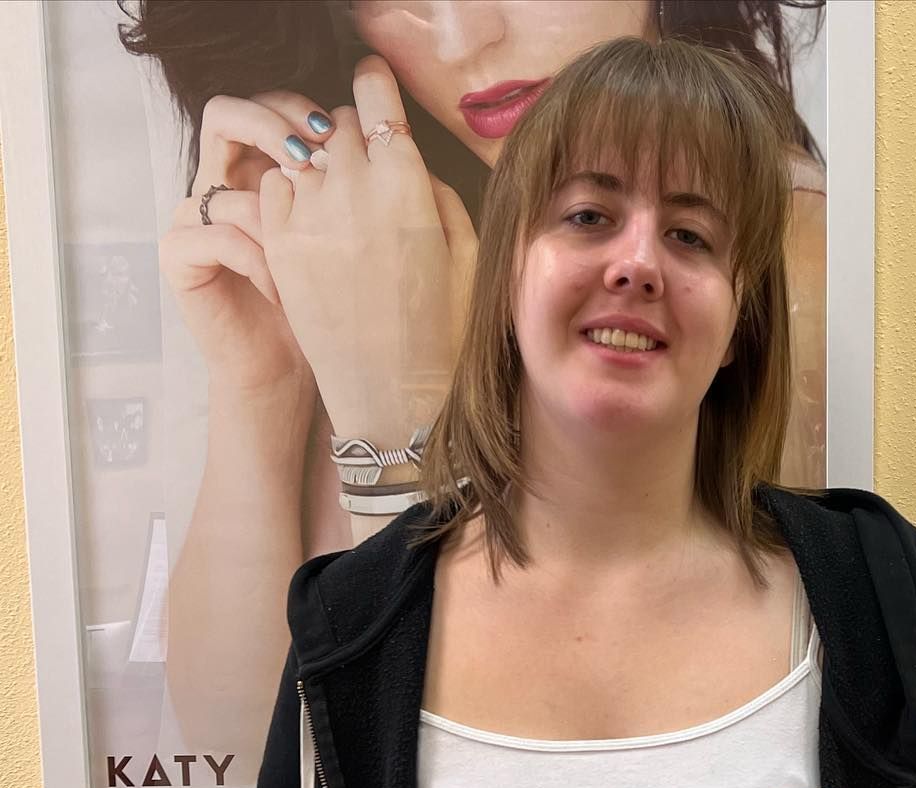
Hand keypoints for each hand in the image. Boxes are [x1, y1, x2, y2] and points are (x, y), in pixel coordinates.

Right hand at [158, 87, 332, 391]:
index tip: (340, 132)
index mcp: (259, 172)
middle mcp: (221, 184)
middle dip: (274, 126)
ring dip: (274, 217)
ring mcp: (195, 217)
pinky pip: (217, 235)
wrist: (288, 372)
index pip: (266, 107)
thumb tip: (382, 140)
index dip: (298, 109)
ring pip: (226, 183)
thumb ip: (349, 191)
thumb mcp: (346, 243)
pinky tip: (283, 292)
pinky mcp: (179, 254)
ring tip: (307, 252)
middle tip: (314, 156)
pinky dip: (257, 262)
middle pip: (227, 114)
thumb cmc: (325, 311)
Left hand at [257, 55, 477, 439]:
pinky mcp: (278, 242)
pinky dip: (290, 194)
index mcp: (406, 185)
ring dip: (320, 168)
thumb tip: (408, 163)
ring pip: (303, 154)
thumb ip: (438, 195)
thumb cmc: (442, 333)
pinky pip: (273, 186)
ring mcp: (308, 214)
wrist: (391, 397)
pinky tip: (313, 227)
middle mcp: (352, 188)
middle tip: (365, 174)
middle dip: (352, 139)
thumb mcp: (468, 259)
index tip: (374, 90)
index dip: (375, 90)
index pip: (376, 101)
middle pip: (339, 125)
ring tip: (338, 208)